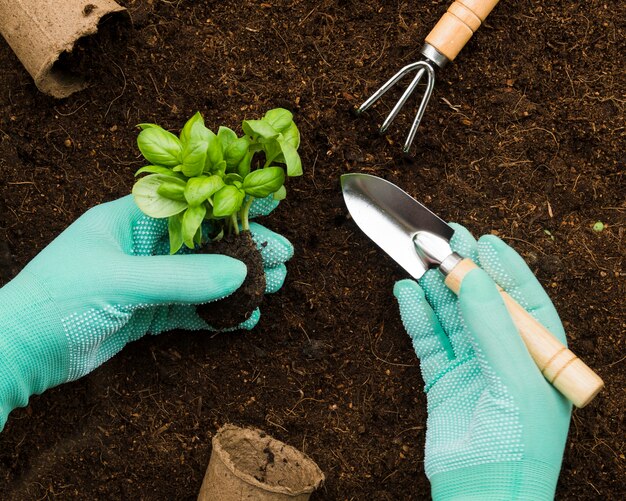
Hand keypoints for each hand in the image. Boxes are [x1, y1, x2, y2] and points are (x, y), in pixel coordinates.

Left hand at [0, 195, 292, 430]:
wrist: (19, 352)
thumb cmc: (57, 300)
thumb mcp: (121, 282)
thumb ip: (181, 278)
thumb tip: (240, 275)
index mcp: (129, 221)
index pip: (191, 205)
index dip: (231, 205)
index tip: (270, 206)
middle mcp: (141, 247)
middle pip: (205, 242)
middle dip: (244, 248)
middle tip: (283, 257)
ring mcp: (146, 281)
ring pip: (202, 277)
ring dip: (237, 283)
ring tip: (274, 287)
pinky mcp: (147, 313)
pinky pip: (190, 309)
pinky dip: (217, 314)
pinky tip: (244, 319)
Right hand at [394, 224, 570, 499]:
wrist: (482, 499)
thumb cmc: (518, 450)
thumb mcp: (516, 383)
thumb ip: (494, 328)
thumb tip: (476, 277)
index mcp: (540, 357)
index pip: (523, 300)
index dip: (504, 268)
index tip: (484, 240)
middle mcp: (506, 357)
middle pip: (483, 302)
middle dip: (465, 271)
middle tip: (445, 240)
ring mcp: (471, 367)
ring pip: (451, 316)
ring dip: (436, 289)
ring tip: (420, 261)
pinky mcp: (440, 380)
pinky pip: (427, 339)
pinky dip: (416, 315)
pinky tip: (407, 294)